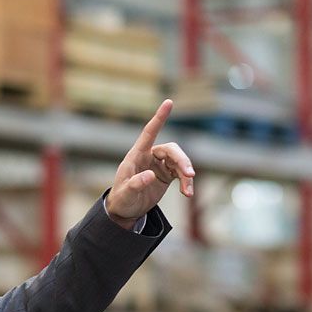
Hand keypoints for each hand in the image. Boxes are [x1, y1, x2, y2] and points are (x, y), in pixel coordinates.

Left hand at [105, 99, 195, 228]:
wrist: (125, 210)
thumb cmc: (121, 198)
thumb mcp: (126, 193)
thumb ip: (135, 184)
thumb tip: (150, 175)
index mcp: (136, 155)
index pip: (149, 132)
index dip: (159, 118)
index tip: (168, 102)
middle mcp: (149, 156)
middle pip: (171, 150)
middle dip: (182, 160)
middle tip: (189, 174)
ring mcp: (159, 165)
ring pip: (179, 161)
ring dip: (186, 174)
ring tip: (188, 191)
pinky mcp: (166, 174)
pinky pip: (181, 173)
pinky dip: (186, 182)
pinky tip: (187, 193)